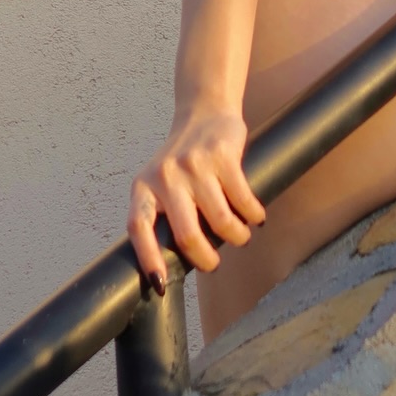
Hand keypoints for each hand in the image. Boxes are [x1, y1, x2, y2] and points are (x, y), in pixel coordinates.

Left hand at [127, 108, 265, 285]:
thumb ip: (160, 214)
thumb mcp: (158, 181)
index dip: (149, 258)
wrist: (204, 111)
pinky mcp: (223, 155)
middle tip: (214, 264)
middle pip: (187, 234)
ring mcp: (195, 164)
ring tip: (241, 237)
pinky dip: (253, 215)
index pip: (139, 227)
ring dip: (237, 237)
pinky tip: (256, 217)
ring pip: (220, 220)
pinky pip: (243, 198)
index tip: (161, 285)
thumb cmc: (181, 159)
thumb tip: (169, 267)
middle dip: (206, 259)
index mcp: (144, 186)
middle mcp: (166, 176)